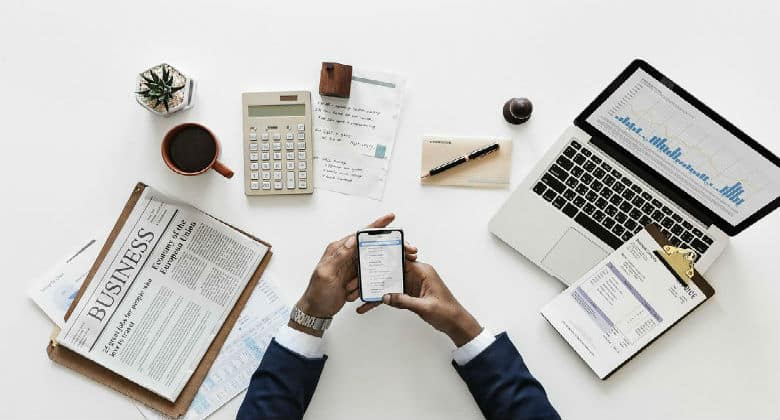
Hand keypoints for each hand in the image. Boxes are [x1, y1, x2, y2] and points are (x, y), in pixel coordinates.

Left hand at [292, 214, 417, 335]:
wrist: (316, 310)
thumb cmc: (317, 293)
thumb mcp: (326, 273)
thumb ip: (339, 256)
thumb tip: (352, 239)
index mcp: (338, 249)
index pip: (360, 234)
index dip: (376, 226)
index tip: (390, 218)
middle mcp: (345, 255)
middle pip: (369, 247)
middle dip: (379, 253)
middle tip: (393, 255)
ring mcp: (350, 266)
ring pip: (369, 265)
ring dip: (365, 277)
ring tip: (351, 287)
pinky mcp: (354, 277)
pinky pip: (366, 278)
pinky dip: (362, 287)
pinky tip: (352, 294)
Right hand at [357, 262, 481, 346]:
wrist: (456, 323)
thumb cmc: (447, 312)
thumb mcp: (424, 307)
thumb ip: (404, 301)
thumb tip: (386, 296)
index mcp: (423, 271)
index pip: (401, 259)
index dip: (386, 258)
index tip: (372, 258)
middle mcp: (416, 275)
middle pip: (392, 271)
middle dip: (376, 276)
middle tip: (359, 280)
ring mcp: (412, 284)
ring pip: (390, 283)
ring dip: (377, 290)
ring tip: (360, 295)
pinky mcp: (410, 294)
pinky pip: (393, 294)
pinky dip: (384, 299)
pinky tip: (371, 305)